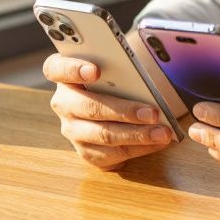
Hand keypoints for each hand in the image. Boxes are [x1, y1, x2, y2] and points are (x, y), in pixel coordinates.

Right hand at [42, 53, 175, 170]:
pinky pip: (111, 154)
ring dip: (137, 135)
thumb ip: (122, 64)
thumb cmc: (117, 77)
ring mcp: (72, 130)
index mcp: (63, 74)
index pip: (56, 69)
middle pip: (89, 107)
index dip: (73, 69)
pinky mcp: (86, 152)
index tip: (95, 71)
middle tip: (153, 113)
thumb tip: (146, 74)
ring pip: (103, 135)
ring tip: (163, 132)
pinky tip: (157, 143)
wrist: (118, 100)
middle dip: (125, 111)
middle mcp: (63, 103)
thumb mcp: (117, 64)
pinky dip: (138, 149)